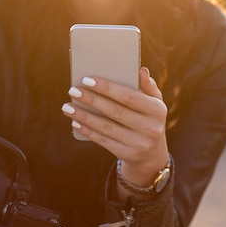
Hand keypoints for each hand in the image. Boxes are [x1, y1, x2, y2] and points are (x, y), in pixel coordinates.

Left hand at [62, 68, 168, 194]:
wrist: (152, 154)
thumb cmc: (149, 119)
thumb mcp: (154, 103)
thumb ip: (148, 87)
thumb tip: (141, 71)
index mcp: (158, 110)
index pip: (129, 96)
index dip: (107, 88)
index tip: (87, 79)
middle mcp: (151, 128)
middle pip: (115, 111)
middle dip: (91, 100)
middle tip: (73, 91)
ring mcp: (139, 144)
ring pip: (106, 127)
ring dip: (84, 116)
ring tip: (68, 107)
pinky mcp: (128, 155)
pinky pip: (103, 141)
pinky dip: (88, 130)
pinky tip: (76, 122)